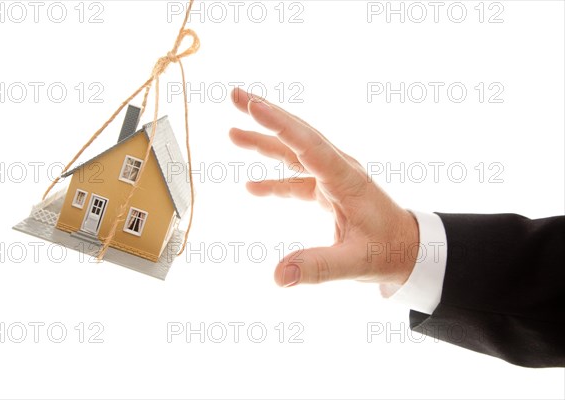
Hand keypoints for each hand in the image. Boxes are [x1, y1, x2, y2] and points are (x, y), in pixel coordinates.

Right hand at [229, 88, 418, 287]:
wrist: (409, 248)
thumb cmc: (388, 251)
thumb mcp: (354, 263)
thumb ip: (317, 267)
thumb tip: (278, 277)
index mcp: (346, 180)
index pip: (308, 145)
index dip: (279, 124)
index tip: (253, 106)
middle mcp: (338, 170)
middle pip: (298, 135)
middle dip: (266, 114)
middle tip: (236, 96)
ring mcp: (332, 178)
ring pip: (294, 151)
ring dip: (265, 140)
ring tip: (233, 132)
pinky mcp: (328, 190)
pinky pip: (296, 178)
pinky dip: (274, 179)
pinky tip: (252, 186)